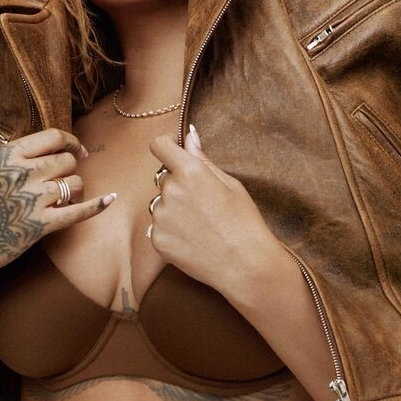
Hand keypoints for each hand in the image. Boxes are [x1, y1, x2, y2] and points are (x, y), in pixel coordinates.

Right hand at [0, 128, 115, 273]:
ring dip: (75, 190)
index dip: (71, 142)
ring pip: (74, 183)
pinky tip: (110, 199)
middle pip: (66, 161)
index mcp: (8, 155)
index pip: (53, 137)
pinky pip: (78, 211)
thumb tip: (66, 147)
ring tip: (63, 199)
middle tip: (61, 183)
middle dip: (69, 170)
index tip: (78, 151)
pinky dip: (96, 205)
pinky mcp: (41, 224)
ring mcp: (31, 200)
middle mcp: (20, 174)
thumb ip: (25, 154)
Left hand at [147, 124, 276, 299]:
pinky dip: (171, 231)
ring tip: (200, 226)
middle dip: (178, 185)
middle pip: (163, 178)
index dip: (166, 147)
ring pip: (160, 204)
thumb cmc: (244, 221)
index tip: (174, 154)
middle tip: (203, 205)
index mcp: (189, 171)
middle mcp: (170, 191)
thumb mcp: (230, 184)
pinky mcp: (156, 239)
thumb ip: (203, 159)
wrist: (244, 264)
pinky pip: (158, 227)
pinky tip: (193, 240)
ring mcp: (160, 217)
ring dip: (173, 210)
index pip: (160, 145)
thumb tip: (189, 135)